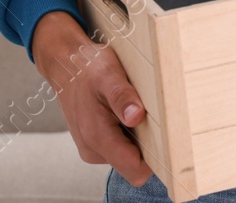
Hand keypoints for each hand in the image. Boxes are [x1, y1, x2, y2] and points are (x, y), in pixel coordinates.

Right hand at [31, 10, 153, 186]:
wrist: (65, 66)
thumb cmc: (88, 68)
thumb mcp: (108, 74)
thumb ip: (122, 97)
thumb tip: (136, 117)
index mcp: (97, 137)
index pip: (135, 170)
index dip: (157, 161)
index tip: (170, 140)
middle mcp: (93, 150)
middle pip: (134, 166)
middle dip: (149, 148)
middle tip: (153, 117)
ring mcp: (92, 149)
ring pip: (128, 157)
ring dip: (139, 139)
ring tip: (136, 110)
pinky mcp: (94, 144)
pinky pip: (120, 148)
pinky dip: (129, 134)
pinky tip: (125, 112)